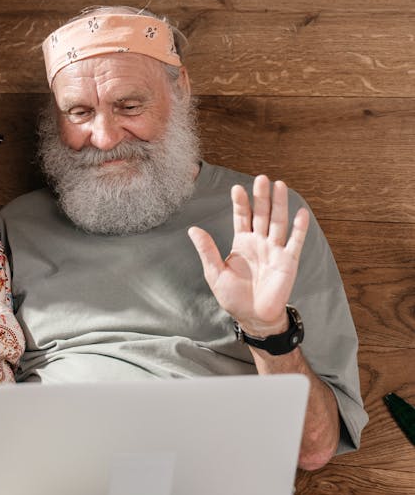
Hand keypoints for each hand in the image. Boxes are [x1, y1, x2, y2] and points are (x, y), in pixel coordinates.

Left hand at [187, 175, 308, 336]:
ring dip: (279, 204)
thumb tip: (193, 229)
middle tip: (261, 178)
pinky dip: (299, 228)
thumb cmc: (234, 297)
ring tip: (279, 185)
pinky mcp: (288, 261)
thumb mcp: (215, 273)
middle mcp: (260, 242)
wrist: (253, 317)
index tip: (237, 188)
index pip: (242, 217)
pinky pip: (295, 242)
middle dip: (261, 197)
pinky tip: (301, 212)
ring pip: (278, 222)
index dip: (240, 203)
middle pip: (262, 214)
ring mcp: (275, 250)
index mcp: (242, 243)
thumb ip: (207, 250)